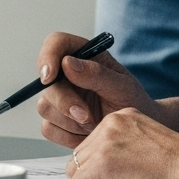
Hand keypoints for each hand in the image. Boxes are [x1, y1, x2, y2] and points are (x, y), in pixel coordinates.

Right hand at [33, 32, 159, 145]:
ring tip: (95, 124)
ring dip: (70, 121)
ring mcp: (59, 98)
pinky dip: (68, 135)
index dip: (48, 56)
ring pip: (45, 106)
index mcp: (84, 56)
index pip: (56, 43)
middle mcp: (67, 75)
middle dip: (64, 101)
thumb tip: (67, 63)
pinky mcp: (56, 120)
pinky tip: (87, 134)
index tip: (50, 76)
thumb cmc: (133, 104)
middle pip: (47, 81)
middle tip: (86, 116)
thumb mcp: (123, 87)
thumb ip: (97, 74)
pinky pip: (48, 128)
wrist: (134, 135)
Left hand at [67, 109, 178, 178]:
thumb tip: (91, 169)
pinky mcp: (103, 160)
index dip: (104, 165)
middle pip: (79, 155)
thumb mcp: (144, 143)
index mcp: (121, 117)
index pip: (91, 143)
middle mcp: (110, 122)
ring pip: (76, 169)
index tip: (127, 170)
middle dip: (95, 174)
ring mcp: (104, 140)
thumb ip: (119, 146)